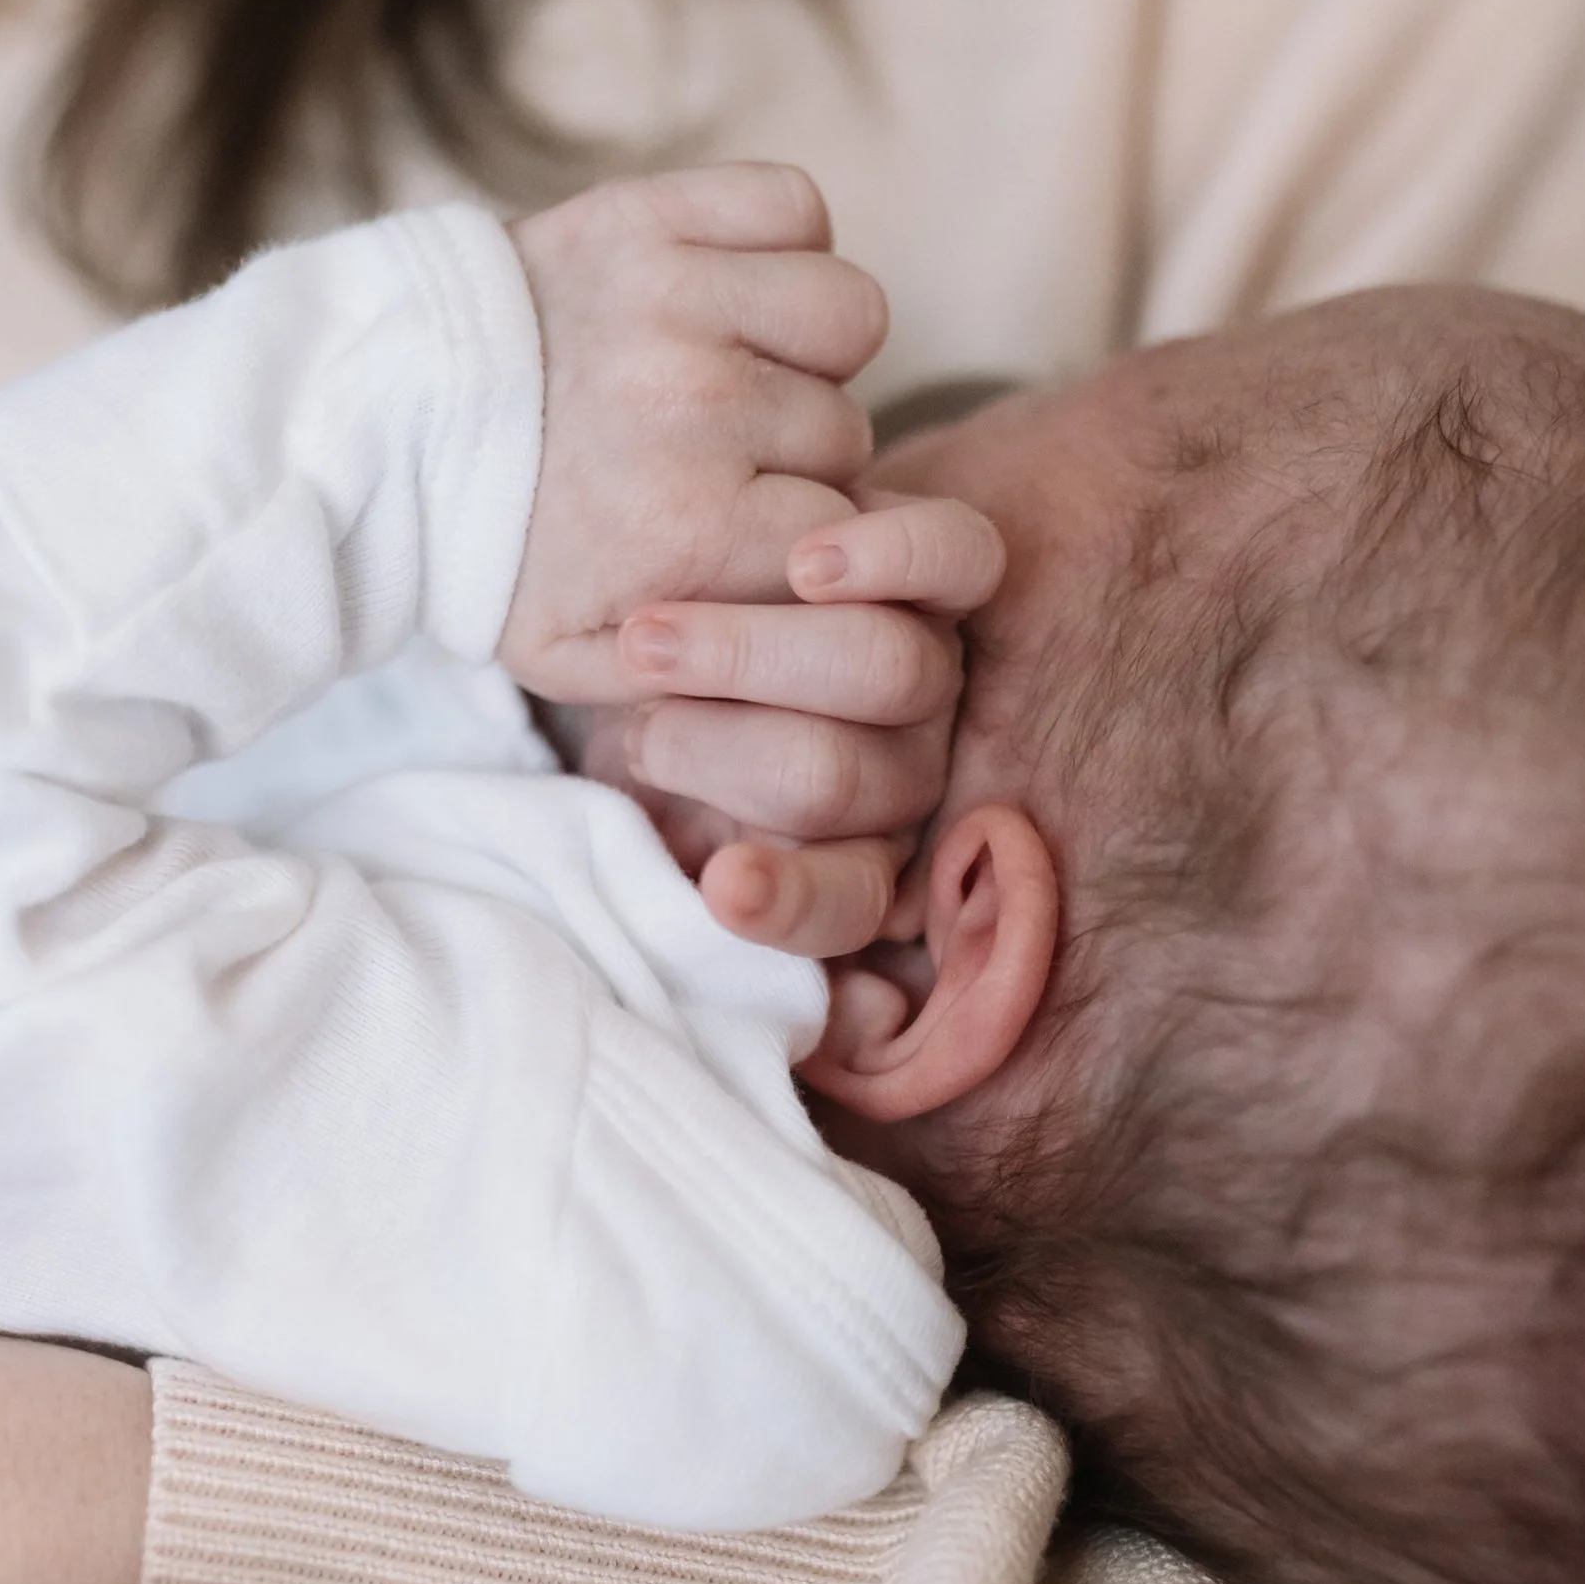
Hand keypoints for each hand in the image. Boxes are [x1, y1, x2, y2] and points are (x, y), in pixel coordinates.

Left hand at [501, 163, 886, 703]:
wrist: (377, 424)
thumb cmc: (489, 545)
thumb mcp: (574, 659)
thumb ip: (700, 676)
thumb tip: (804, 653)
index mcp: (693, 526)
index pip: (846, 533)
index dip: (803, 538)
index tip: (748, 535)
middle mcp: (700, 406)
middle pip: (846, 430)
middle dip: (800, 454)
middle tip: (719, 457)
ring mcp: (677, 298)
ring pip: (849, 315)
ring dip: (812, 346)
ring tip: (741, 370)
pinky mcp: (649, 214)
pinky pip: (794, 206)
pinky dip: (783, 238)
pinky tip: (731, 291)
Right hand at [611, 491, 1005, 958]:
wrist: (653, 603)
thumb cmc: (653, 743)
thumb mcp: (649, 837)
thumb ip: (718, 911)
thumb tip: (867, 1024)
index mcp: (850, 862)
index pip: (845, 904)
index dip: (789, 902)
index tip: (723, 885)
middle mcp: (908, 776)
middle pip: (841, 775)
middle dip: (721, 748)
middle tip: (632, 718)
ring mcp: (935, 667)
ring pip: (887, 669)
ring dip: (753, 652)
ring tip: (649, 638)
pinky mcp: (945, 564)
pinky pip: (952, 559)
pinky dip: (881, 558)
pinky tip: (807, 560)